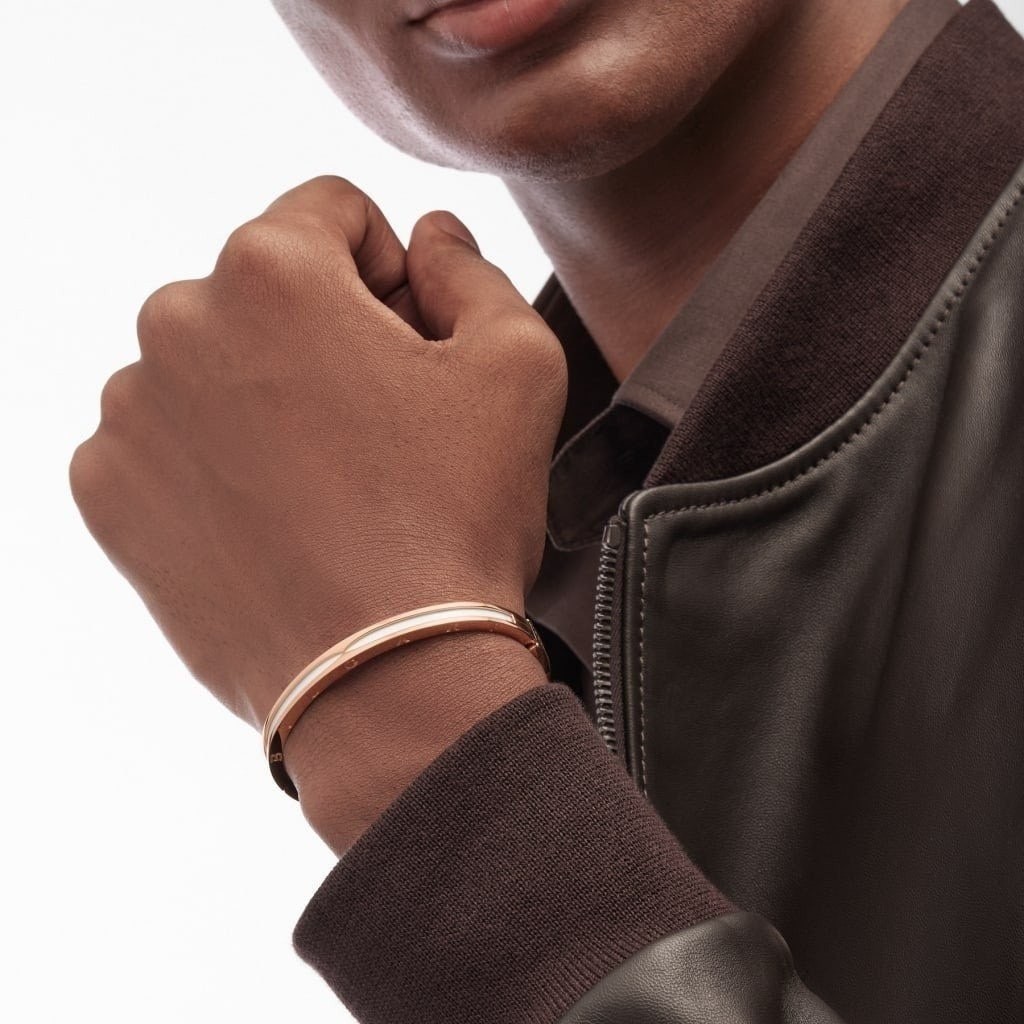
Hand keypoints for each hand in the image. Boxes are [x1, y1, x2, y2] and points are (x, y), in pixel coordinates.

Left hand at [69, 176, 565, 845]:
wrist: (385, 676)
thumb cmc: (453, 519)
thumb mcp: (517, 365)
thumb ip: (471, 270)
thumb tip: (431, 239)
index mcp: (271, 270)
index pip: (331, 211)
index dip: (390, 271)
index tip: (410, 343)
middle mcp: (175, 324)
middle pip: (265, 289)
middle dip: (324, 332)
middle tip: (378, 424)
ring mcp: (129, 414)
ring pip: (209, 363)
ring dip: (264, 395)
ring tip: (328, 479)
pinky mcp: (108, 494)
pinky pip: (166, 439)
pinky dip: (215, 459)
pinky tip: (274, 513)